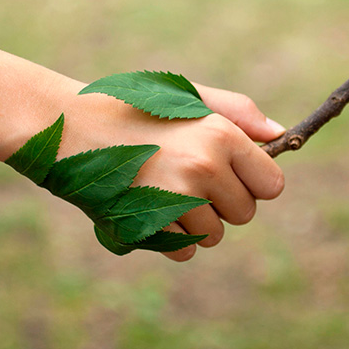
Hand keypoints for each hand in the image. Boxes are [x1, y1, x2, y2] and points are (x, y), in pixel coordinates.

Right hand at [57, 78, 285, 261]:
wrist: (69, 126)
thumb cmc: (132, 108)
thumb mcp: (187, 97)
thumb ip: (238, 113)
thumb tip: (280, 136)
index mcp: (220, 134)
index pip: (272, 185)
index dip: (253, 182)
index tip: (231, 174)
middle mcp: (204, 168)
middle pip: (244, 214)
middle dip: (223, 203)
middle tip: (187, 177)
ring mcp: (176, 200)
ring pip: (214, 236)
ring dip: (195, 222)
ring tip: (162, 189)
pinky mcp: (149, 226)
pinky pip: (183, 251)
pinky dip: (169, 238)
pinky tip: (147, 207)